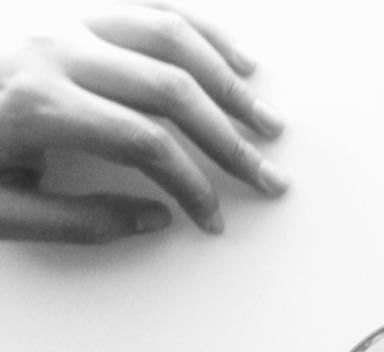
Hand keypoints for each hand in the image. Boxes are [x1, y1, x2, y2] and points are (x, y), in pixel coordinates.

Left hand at [0, 3, 287, 242]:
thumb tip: (155, 218)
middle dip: (231, 141)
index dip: (193, 187)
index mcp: (36, 102)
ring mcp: (62, 16)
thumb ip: (80, 220)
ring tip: (267, 121)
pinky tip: (237, 59)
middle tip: (269, 177)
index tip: (211, 219)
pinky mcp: (65, 4)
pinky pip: (149, 5)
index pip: (147, 144)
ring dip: (229, 82)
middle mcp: (55, 48)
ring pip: (171, 36)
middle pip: (172, 89)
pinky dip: (202, 30)